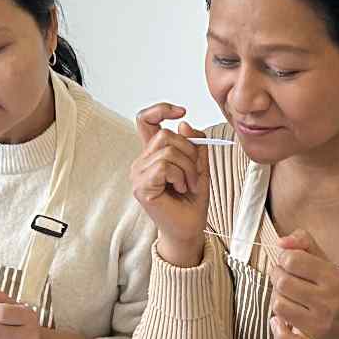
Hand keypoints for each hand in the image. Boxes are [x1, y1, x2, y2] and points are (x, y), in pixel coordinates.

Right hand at [131, 103, 209, 262]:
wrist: (189, 229)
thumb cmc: (191, 202)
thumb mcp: (200, 167)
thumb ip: (195, 145)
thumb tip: (184, 124)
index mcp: (153, 155)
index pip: (146, 120)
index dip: (160, 109)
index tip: (181, 111)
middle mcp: (142, 162)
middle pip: (165, 135)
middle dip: (189, 152)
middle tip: (195, 175)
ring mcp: (139, 174)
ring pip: (167, 150)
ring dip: (187, 167)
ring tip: (189, 184)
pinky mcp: (142, 187)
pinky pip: (164, 165)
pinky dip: (180, 175)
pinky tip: (181, 188)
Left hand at [267, 232, 338, 338]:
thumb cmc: (336, 292)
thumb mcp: (326, 263)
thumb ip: (304, 243)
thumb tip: (281, 242)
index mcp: (333, 277)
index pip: (292, 260)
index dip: (284, 259)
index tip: (289, 264)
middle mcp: (328, 301)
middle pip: (282, 283)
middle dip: (278, 278)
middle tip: (285, 280)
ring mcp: (320, 325)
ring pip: (278, 306)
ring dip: (277, 300)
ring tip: (287, 298)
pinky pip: (284, 338)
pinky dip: (277, 328)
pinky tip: (281, 322)